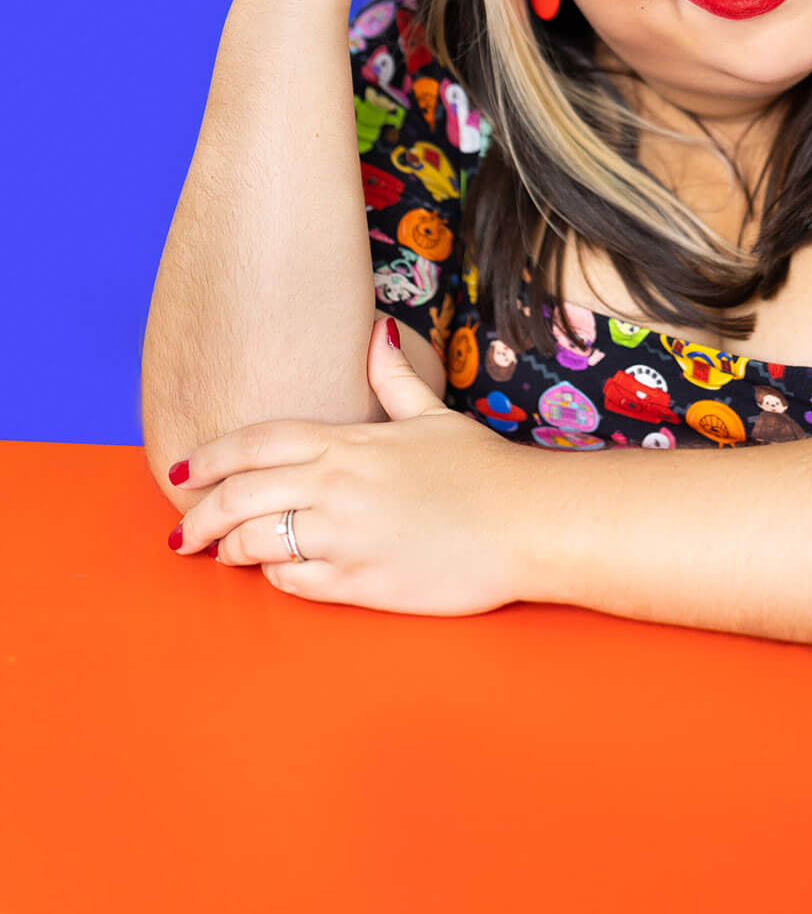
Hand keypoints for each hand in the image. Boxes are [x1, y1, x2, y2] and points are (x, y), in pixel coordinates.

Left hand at [168, 318, 535, 615]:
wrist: (528, 524)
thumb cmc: (484, 470)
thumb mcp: (434, 416)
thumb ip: (395, 378)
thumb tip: (378, 331)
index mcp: (350, 442)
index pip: (256, 443)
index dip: (209, 457)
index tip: (181, 472)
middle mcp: (338, 486)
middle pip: (239, 495)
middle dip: (198, 515)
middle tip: (182, 533)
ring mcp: (345, 536)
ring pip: (255, 542)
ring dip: (231, 550)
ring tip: (225, 555)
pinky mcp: (359, 582)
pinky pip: (292, 582)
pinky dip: (275, 577)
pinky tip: (278, 572)